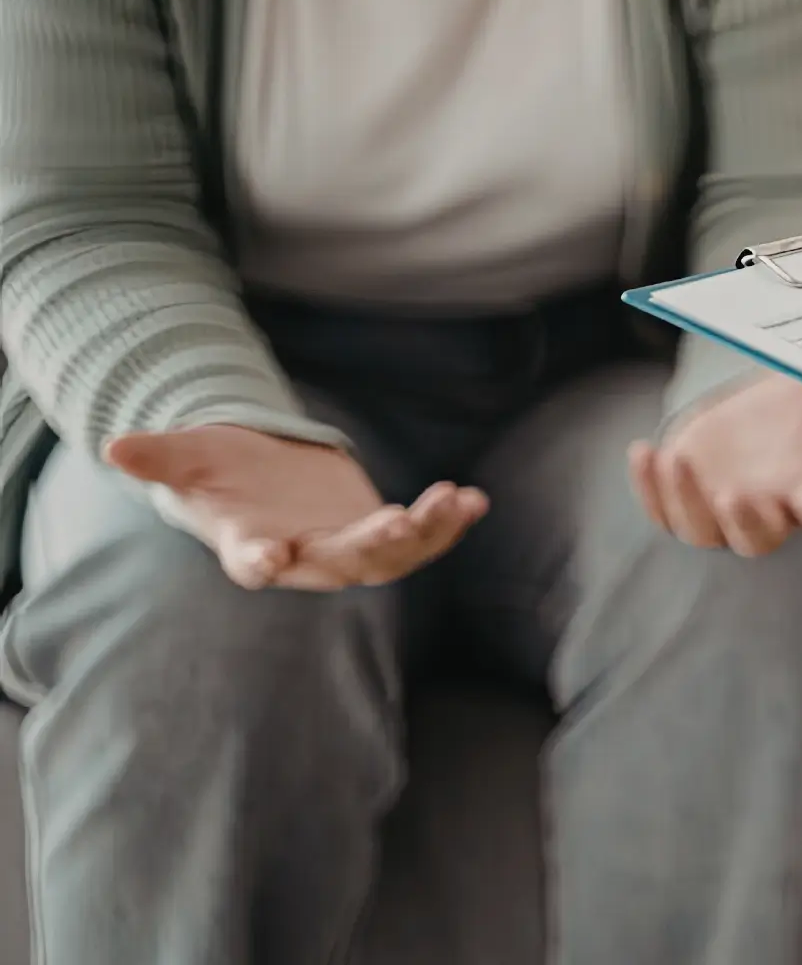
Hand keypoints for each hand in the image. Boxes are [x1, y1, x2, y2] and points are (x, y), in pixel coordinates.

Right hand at [105, 426, 486, 590]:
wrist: (262, 475)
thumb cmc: (220, 469)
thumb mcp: (190, 457)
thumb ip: (159, 457)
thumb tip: (112, 448)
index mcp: (251, 545)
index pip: (254, 563)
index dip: (262, 560)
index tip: (272, 552)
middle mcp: (304, 558)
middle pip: (339, 564)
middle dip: (370, 545)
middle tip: (396, 520)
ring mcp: (347, 549)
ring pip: (391, 557)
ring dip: (425, 534)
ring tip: (453, 501)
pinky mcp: (381, 533)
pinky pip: (420, 539)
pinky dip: (448, 523)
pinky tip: (476, 501)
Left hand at [628, 373, 801, 556]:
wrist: (766, 417)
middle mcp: (771, 517)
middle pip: (758, 538)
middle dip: (745, 522)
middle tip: (734, 495)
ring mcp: (723, 516)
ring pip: (701, 531)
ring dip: (684, 500)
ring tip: (674, 459)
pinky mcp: (685, 503)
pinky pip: (662, 511)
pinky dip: (649, 488)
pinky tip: (642, 453)